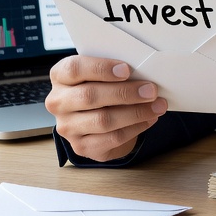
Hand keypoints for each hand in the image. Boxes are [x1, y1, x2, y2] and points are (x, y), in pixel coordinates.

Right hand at [46, 55, 166, 161]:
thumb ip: (113, 69)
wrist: (97, 118)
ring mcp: (67, 127)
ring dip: (135, 112)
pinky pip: (112, 138)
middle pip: (89, 96)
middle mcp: (58, 102)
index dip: (101, 68)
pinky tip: (150, 119)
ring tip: (157, 105)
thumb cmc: (101, 86)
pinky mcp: (81, 147)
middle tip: (151, 90)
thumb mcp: (101, 73)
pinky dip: (135, 127)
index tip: (127, 69)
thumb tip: (144, 69)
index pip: (74, 69)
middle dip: (125, 93)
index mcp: (60, 76)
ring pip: (103, 120)